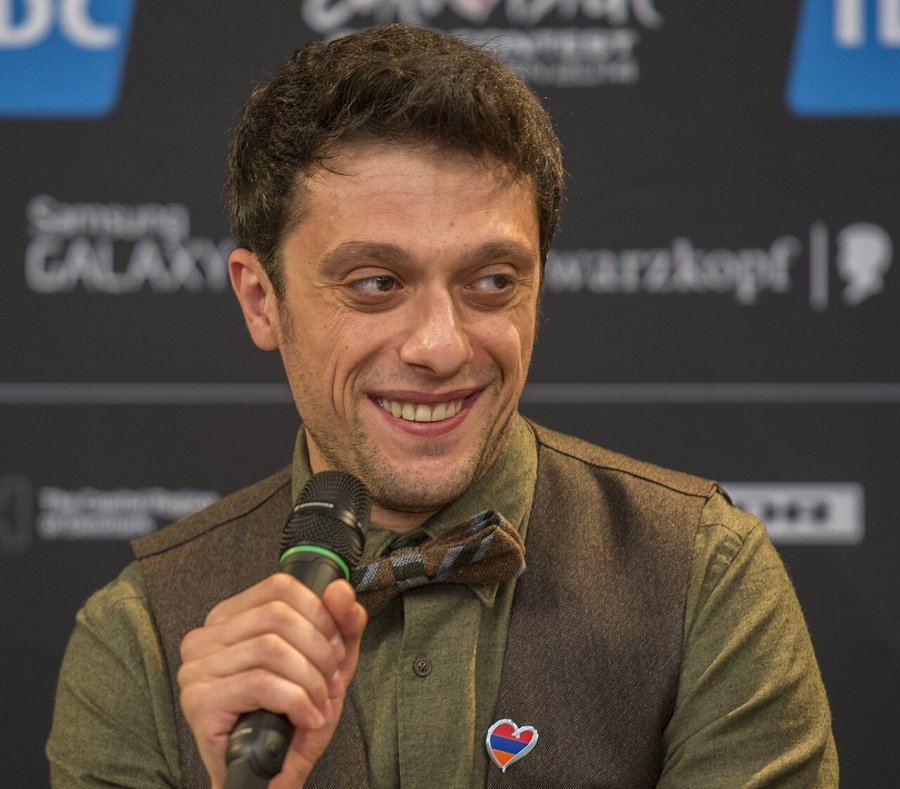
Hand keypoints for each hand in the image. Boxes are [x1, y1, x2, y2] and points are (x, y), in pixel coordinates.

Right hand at [178, 575, 366, 788]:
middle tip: (331, 682)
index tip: (337, 647)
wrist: (269, 778)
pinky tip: (306, 719)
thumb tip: (340, 590)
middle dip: (318, 650)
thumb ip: (341, 623)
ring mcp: (196, 670)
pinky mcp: (199, 702)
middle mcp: (205, 638)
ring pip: (270, 648)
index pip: (279, 587)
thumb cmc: (292, 719)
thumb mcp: (327, 664)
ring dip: (310, 680)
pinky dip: (296, 701)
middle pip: (277, 615)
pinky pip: (260, 684)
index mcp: (230, 619)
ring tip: (319, 704)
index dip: (320, 614)